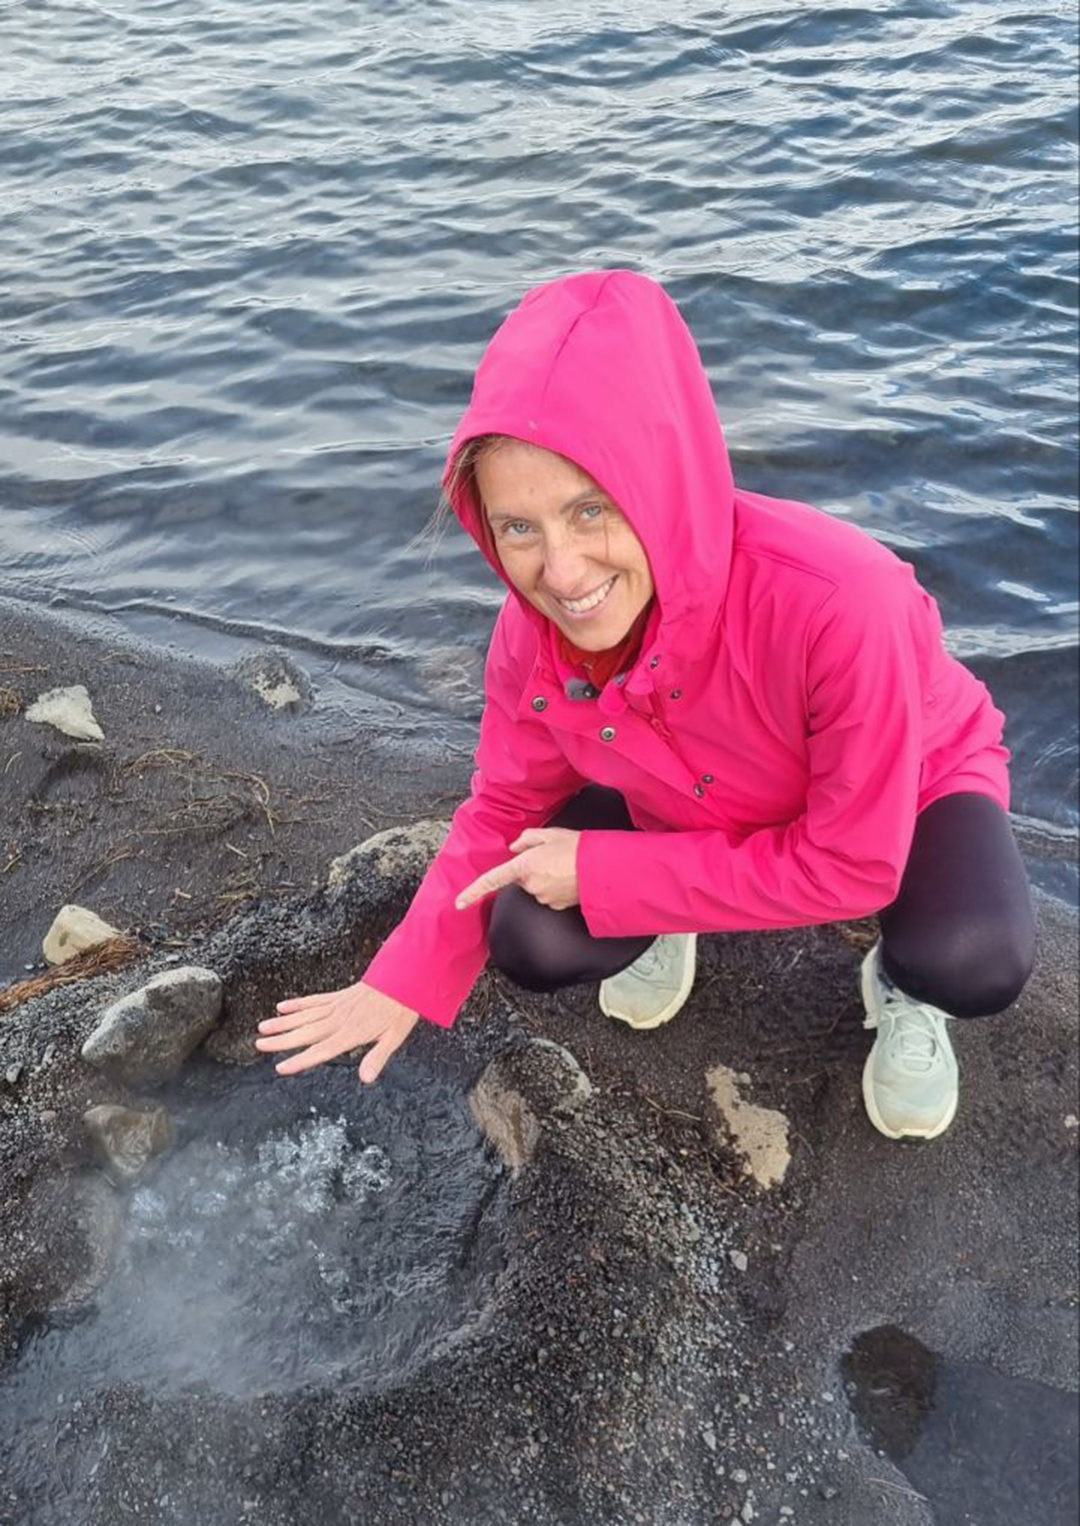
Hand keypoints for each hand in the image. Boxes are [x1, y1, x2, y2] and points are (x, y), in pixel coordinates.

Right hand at [254, 979, 419, 1083]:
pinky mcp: (339, 996)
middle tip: (259, 1045)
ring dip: (283, 1022)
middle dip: (282, 1040)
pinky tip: (282, 1007)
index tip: (281, 1067)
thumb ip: (378, 1057)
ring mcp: (338, 1006)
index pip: (322, 1050)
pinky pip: (315, 1000)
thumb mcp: (395, 1037)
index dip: (301, 1060)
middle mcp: (340, 1019)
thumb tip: (366, 1079)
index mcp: (352, 1032)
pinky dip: (298, 1003)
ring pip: (305, 1015)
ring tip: (263, 1028)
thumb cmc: (401, 1009)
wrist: (404, 978)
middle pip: (306, 1032)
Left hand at [454, 827, 580, 911]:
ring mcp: (542, 898)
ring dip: (544, 878)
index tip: (459, 903)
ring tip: (563, 866)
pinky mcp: (555, 906)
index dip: (473, 892)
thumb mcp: (550, 834)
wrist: (601, 869)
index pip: (491, 880)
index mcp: (523, 866)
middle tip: (551, 857)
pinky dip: (555, 887)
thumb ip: (526, 839)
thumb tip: (514, 848)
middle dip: (530, 869)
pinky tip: (569, 877)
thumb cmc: (576, 848)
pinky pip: (548, 895)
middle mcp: (530, 885)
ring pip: (535, 887)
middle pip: (521, 878)